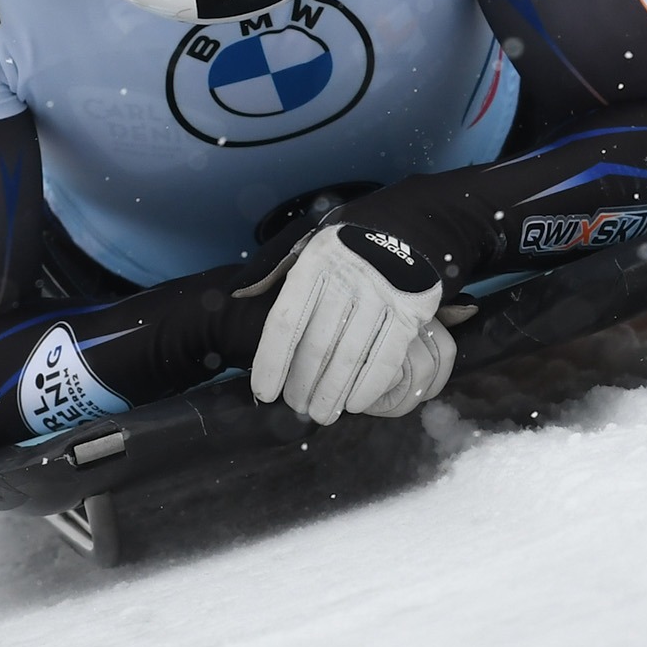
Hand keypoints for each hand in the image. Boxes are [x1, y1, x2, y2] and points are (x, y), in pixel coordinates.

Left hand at [247, 222, 443, 423]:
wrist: (403, 232)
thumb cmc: (342, 252)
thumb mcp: (304, 248)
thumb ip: (272, 273)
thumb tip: (238, 297)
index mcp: (313, 264)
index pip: (285, 321)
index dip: (272, 361)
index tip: (265, 392)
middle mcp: (346, 278)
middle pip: (317, 344)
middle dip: (303, 384)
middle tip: (297, 407)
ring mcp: (380, 294)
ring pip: (350, 356)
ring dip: (333, 392)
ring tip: (322, 414)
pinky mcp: (409, 309)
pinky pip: (387, 356)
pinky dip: (370, 385)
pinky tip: (355, 403)